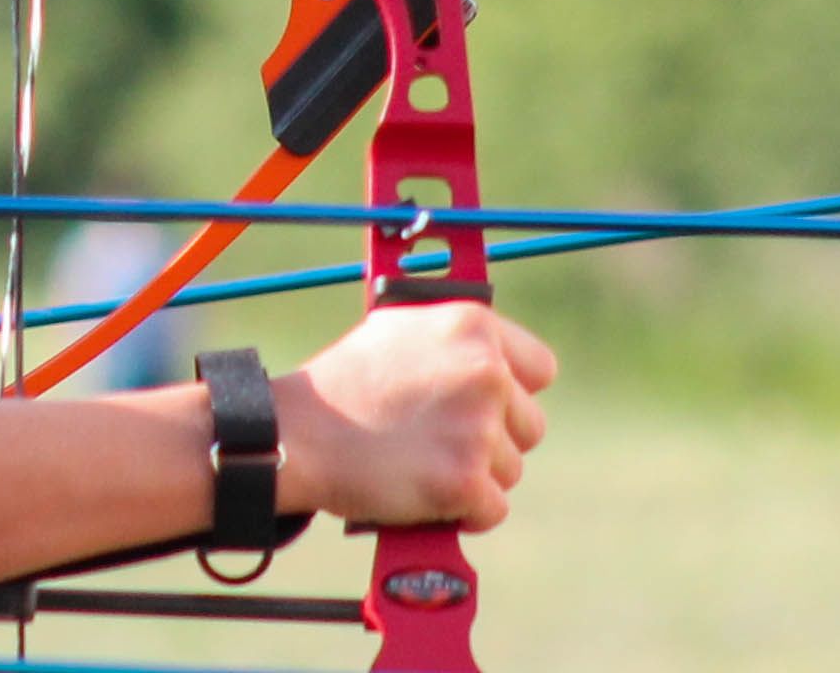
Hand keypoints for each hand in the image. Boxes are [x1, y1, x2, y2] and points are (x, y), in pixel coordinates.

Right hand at [274, 302, 554, 532]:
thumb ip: (455, 342)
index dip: (514, 392)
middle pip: (529, 426)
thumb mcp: (400, 330)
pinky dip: (464, 512)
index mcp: (472, 326)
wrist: (299, 433)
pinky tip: (428, 494)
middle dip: (492, 440)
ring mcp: (477, 426)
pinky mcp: (465, 479)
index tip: (490, 406)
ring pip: (510, 470)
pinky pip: (492, 509)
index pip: (540, 369)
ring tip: (423, 463)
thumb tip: (496, 364)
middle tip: (441, 440)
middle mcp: (485, 371)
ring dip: (474, 476)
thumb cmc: (344, 385)